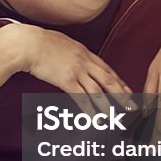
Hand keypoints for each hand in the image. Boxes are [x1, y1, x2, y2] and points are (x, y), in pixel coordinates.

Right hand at [11, 23, 135, 111]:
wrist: (28, 43)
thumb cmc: (39, 42)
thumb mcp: (61, 42)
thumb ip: (71, 51)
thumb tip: (72, 55)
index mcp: (84, 51)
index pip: (106, 68)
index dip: (118, 80)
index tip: (127, 90)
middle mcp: (84, 61)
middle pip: (108, 79)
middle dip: (122, 93)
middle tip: (132, 105)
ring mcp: (76, 70)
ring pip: (98, 90)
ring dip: (108, 105)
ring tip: (117, 117)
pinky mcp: (66, 80)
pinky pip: (81, 97)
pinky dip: (89, 109)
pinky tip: (94, 118)